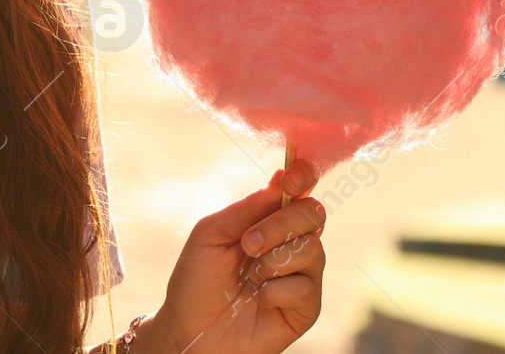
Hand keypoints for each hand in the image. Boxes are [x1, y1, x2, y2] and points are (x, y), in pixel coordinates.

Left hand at [142, 158, 324, 353]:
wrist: (190, 329)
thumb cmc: (197, 279)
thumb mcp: (212, 233)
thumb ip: (249, 207)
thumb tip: (282, 178)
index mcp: (269, 219)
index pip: (301, 188)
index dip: (303, 176)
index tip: (291, 178)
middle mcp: (291, 243)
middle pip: (314, 214)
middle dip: (280, 225)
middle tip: (247, 244)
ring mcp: (302, 275)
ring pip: (313, 250)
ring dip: (273, 261)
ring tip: (249, 277)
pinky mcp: (306, 309)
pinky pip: (306, 288)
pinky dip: (275, 291)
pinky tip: (257, 299)